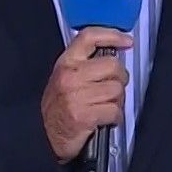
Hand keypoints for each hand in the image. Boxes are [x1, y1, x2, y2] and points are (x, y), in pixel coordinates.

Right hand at [41, 27, 133, 162]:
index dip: (112, 35)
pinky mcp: (84, 115)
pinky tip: (105, 118)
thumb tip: (113, 56)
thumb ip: (85, 64)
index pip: (90, 37)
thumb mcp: (64, 78)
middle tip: (113, 87)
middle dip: (119, 79)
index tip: (126, 41)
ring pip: (116, 90)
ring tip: (105, 105)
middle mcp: (70, 76)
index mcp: (66, 63)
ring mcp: (77, 96)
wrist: (45, 136)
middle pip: (113, 66)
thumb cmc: (57, 108)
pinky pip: (114, 111)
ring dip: (117, 101)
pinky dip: (115, 117)